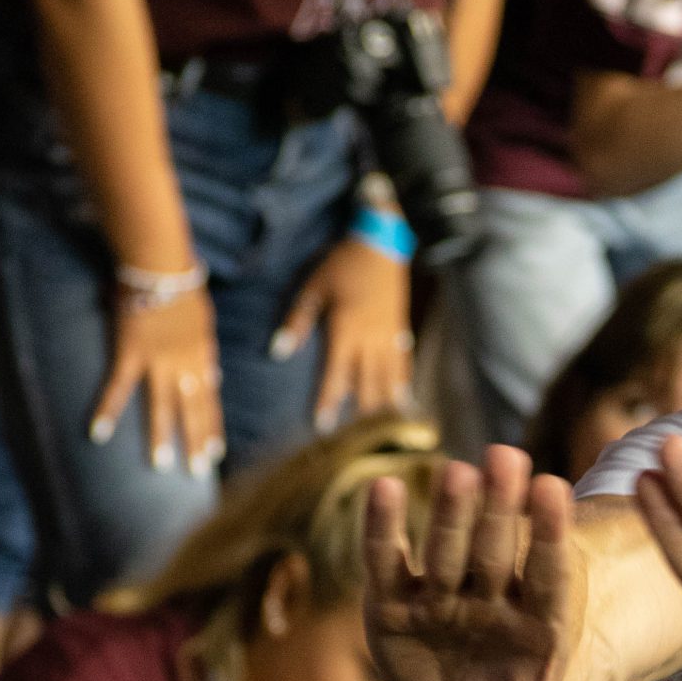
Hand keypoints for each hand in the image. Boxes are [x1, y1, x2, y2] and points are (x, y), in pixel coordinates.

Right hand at [91, 282, 223, 476]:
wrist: (159, 263)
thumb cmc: (181, 282)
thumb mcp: (204, 320)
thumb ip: (207, 350)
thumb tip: (215, 377)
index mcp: (202, 356)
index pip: (210, 400)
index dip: (212, 427)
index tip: (216, 453)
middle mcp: (184, 364)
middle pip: (193, 410)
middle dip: (196, 442)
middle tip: (198, 472)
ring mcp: (157, 361)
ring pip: (161, 407)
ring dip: (162, 438)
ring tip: (162, 467)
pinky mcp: (129, 353)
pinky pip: (116, 388)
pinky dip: (105, 411)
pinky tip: (96, 434)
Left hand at [271, 237, 413, 426]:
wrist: (382, 245)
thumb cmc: (343, 264)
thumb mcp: (314, 287)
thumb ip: (297, 320)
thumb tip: (278, 352)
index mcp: (346, 330)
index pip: (336, 375)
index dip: (328, 401)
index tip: (320, 424)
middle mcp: (370, 340)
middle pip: (365, 386)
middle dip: (356, 412)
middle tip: (348, 435)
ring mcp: (389, 339)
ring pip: (387, 381)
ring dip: (380, 405)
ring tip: (374, 427)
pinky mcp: (401, 333)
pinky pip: (403, 366)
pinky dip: (402, 386)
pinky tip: (402, 403)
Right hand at [363, 447, 591, 680]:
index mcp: (535, 633)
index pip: (546, 579)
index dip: (549, 540)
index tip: (558, 493)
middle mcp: (492, 604)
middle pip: (498, 553)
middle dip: (501, 511)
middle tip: (508, 460)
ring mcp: (447, 595)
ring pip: (451, 547)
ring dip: (453, 509)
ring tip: (461, 465)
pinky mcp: (399, 598)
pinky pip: (393, 560)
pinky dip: (386, 530)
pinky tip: (384, 490)